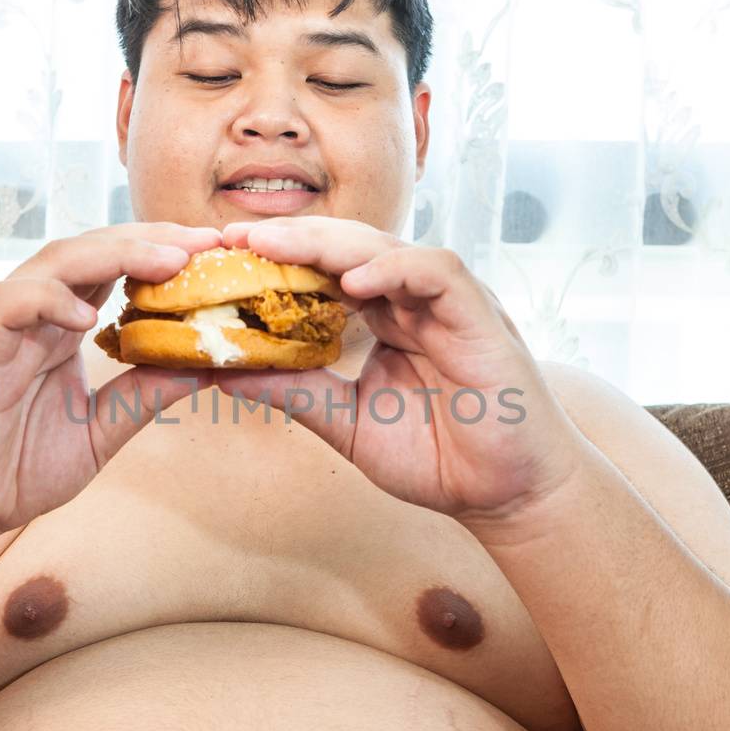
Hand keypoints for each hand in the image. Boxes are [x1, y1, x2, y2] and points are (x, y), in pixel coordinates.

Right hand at [0, 221, 222, 566]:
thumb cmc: (10, 468)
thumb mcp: (100, 431)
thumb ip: (145, 395)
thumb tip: (208, 365)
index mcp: (62, 327)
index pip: (117, 268)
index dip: (165, 253)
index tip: (218, 252)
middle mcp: (34, 315)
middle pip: (94, 251)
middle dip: (152, 239)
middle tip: (207, 242)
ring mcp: (0, 327)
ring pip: (55, 263)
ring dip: (113, 255)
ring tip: (167, 262)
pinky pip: (6, 305)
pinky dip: (46, 300)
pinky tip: (86, 314)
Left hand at [211, 217, 583, 527]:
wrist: (507, 494)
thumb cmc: (440, 458)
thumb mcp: (348, 423)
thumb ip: (295, 393)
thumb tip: (222, 373)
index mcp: (384, 318)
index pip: (324, 272)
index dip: (275, 260)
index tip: (221, 257)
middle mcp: (412, 300)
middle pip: (346, 248)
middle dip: (290, 238)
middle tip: (233, 236)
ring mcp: (447, 303)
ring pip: (384, 248)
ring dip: (327, 243)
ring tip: (274, 247)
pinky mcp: (480, 314)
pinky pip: (435, 272)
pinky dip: (394, 270)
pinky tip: (351, 283)